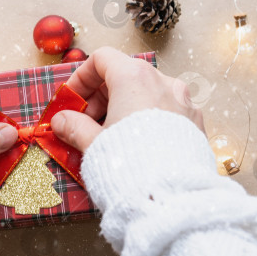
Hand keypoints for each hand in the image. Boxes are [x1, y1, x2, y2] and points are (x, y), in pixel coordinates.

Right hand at [51, 47, 204, 151]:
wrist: (171, 196)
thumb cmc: (130, 164)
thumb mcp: (93, 144)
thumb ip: (74, 127)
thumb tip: (61, 121)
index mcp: (134, 78)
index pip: (102, 59)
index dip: (81, 78)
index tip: (72, 101)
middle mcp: (163, 82)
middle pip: (125, 75)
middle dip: (101, 97)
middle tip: (86, 123)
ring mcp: (183, 101)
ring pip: (147, 93)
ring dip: (124, 108)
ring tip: (111, 138)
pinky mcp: (195, 123)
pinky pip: (166, 112)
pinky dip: (147, 120)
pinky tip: (137, 146)